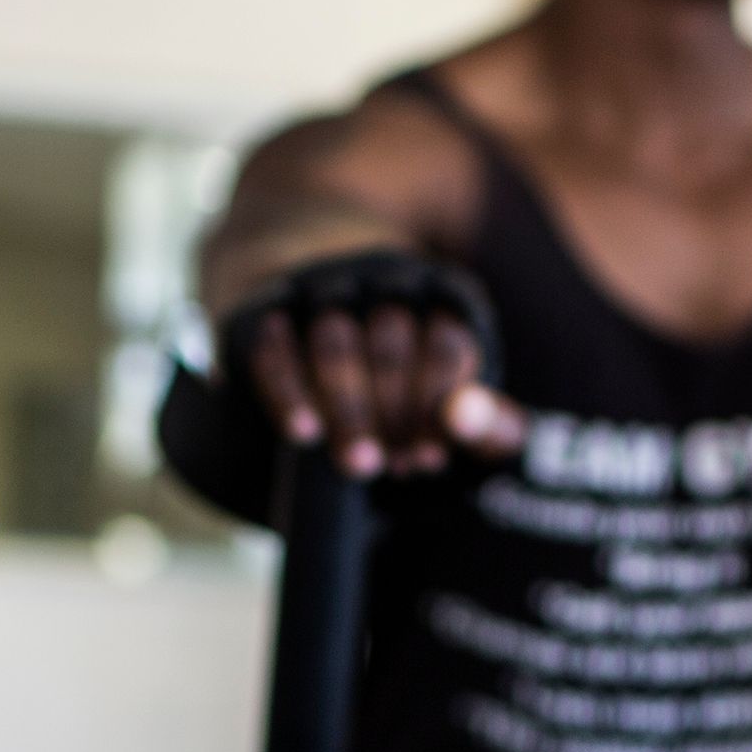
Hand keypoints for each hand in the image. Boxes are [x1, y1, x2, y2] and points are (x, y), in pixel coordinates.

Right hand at [229, 248, 525, 480]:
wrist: (304, 308)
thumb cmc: (400, 383)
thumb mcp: (456, 400)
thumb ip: (486, 420)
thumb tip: (464, 421)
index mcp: (437, 299)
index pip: (446, 342)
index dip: (438, 405)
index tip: (430, 456)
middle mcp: (378, 284)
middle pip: (390, 342)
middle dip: (394, 413)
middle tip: (395, 467)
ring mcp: (318, 291)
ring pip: (333, 342)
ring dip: (349, 409)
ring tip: (360, 465)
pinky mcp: (265, 309)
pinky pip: (273, 348)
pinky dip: (288, 392)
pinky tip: (304, 434)